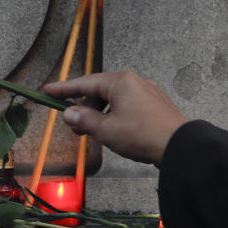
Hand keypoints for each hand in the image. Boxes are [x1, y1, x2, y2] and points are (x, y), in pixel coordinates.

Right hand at [43, 72, 187, 166]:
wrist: (180, 146)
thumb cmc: (141, 135)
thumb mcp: (106, 130)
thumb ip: (84, 120)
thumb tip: (69, 113)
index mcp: (119, 82)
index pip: (84, 83)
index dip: (63, 89)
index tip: (47, 90)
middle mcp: (133, 80)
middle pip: (99, 90)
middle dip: (84, 107)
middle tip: (75, 127)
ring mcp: (147, 91)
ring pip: (114, 99)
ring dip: (100, 113)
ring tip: (95, 132)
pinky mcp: (156, 103)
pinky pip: (128, 104)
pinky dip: (115, 114)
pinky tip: (114, 130)